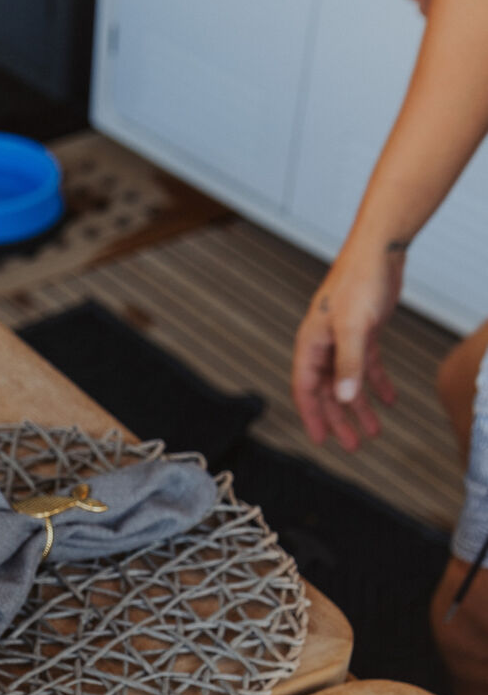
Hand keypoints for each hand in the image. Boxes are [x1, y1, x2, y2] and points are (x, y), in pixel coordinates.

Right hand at [291, 242, 402, 449]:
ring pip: (348, 384)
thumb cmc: (359, 280)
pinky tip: (389, 400)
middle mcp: (324, 346)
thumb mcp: (354, 327)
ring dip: (360, 408)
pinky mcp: (364, 333)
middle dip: (340, 420)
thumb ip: (348, 365)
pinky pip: (367, 367)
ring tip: (373, 431)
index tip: (321, 441)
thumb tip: (343, 399)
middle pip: (328, 393)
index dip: (312, 417)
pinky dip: (377, 384)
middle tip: (353, 445)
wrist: (380, 249)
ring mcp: (344, 340)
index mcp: (311, 345)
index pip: (306, 390)